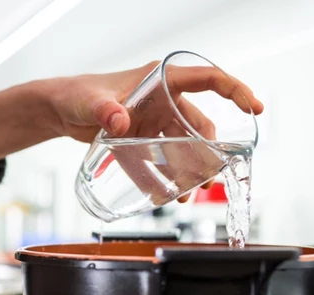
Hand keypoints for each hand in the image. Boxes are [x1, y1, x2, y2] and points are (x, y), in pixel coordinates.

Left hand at [44, 61, 262, 201]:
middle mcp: (162, 100)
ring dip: (186, 170)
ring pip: (180, 147)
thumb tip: (120, 121)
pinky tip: (162, 194)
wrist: (58, 109)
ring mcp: (152, 120)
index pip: (209, 80)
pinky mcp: (139, 138)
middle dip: (208, 152)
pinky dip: (161, 177)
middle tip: (210, 178)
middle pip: (198, 124)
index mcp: (162, 80)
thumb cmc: (76, 94)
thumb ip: (104, 110)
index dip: (236, 91)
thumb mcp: (91, 101)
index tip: (255, 109)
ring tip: (185, 194)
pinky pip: (156, 160)